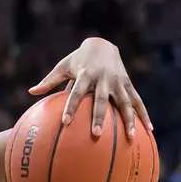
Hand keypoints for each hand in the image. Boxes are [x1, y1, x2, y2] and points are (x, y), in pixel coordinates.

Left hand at [29, 36, 149, 138]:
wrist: (103, 44)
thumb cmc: (78, 59)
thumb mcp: (63, 66)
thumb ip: (49, 80)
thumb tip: (31, 92)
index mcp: (85, 75)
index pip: (76, 92)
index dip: (71, 106)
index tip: (65, 122)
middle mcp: (104, 78)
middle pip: (101, 100)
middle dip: (99, 117)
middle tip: (96, 135)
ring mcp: (118, 82)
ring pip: (124, 102)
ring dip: (128, 120)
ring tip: (130, 137)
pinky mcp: (128, 84)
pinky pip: (137, 101)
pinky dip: (144, 114)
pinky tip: (149, 130)